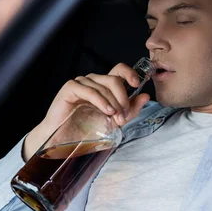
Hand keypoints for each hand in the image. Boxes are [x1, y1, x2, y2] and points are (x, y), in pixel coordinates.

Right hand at [22, 64, 149, 160]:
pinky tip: (106, 111)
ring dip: (113, 103)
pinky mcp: (70, 88)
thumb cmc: (88, 129)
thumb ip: (131, 109)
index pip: (119, 70)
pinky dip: (101, 101)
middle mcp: (94, 81)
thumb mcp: (116, 120)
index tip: (137, 84)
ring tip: (116, 117)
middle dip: (123, 98)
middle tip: (123, 115)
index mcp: (104, 85)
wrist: (65, 140)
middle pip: (114, 79)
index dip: (130, 73)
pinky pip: (89, 90)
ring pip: (104, 86)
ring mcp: (81, 83)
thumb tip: (146, 96)